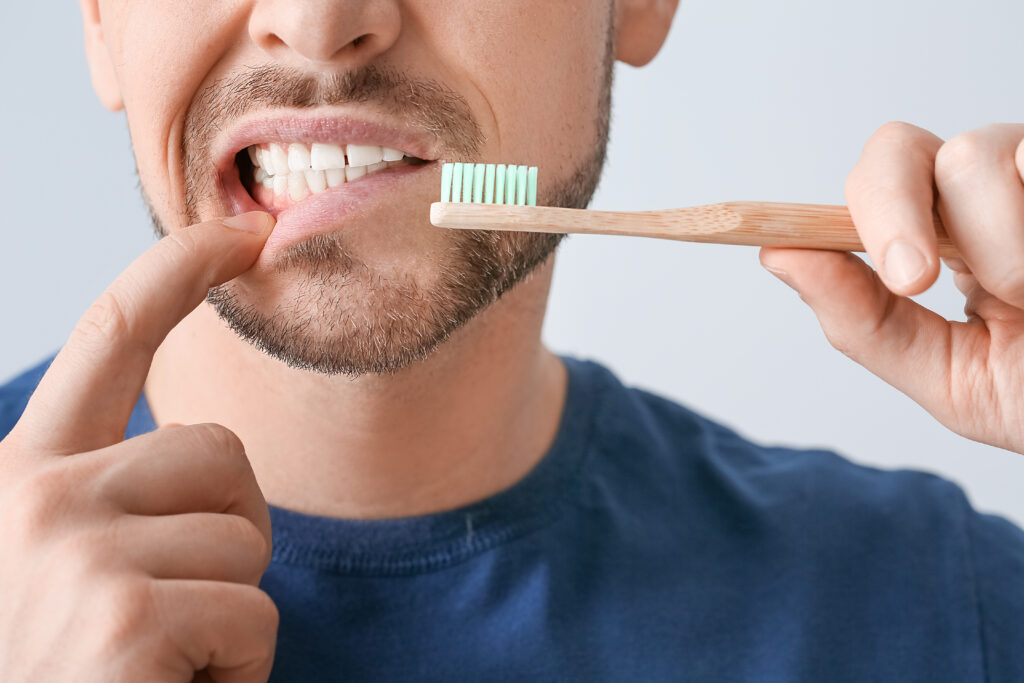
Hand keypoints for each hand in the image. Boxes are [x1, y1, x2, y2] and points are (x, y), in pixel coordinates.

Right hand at [0, 213, 278, 681]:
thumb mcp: (63, 569)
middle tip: (176, 613)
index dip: (180, 269)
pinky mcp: (123, 615)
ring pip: (246, 539)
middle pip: (220, 452)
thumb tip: (202, 453)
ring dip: (230, 613)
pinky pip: (255, 616)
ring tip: (160, 665)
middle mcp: (35, 498)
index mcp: (22, 478)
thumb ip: (114, 499)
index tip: (244, 232)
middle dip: (229, 532)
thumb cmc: (62, 670)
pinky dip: (238, 671)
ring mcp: (75, 551)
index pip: (111, 338)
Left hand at [759, 122, 1023, 453]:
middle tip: (919, 280)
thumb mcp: (951, 379)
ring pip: (976, 152)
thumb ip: (865, 322)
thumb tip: (778, 256)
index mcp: (940, 242)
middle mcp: (986, 197)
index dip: (853, 208)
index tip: (853, 261)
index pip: (873, 186)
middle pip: (901, 149)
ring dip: (995, 242)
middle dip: (894, 214)